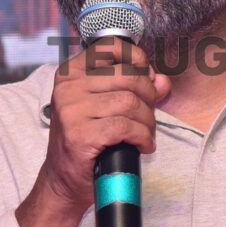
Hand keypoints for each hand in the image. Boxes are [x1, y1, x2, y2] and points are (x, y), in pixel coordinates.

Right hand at [37, 37, 170, 215]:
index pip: (110, 47)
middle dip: (148, 98)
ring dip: (147, 122)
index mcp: (71, 73)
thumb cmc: (87, 139)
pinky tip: (142, 145)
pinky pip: (127, 127)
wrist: (64, 179)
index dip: (137, 59)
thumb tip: (161, 80)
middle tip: (147, 117)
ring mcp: (71, 110)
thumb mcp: (108, 106)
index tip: (146, 77)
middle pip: (129, 77)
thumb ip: (137, 88)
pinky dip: (142, 137)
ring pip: (131, 103)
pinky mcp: (80, 134)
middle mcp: (68, 88)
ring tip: (144, 134)